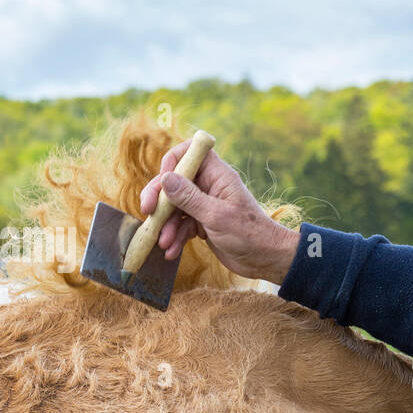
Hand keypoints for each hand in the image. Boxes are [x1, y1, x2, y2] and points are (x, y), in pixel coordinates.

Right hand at [139, 138, 300, 282]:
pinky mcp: (202, 222)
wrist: (265, 260)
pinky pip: (181, 225)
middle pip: (174, 182)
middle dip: (159, 199)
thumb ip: (189, 198)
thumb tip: (165, 178)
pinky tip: (172, 251)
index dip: (173, 162)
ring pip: (175, 207)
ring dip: (166, 224)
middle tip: (147, 214)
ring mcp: (204, 204)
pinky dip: (175, 236)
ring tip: (164, 243)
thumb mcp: (216, 216)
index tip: (163, 180)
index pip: (190, 153)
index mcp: (217, 175)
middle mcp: (209, 186)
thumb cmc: (249, 235)